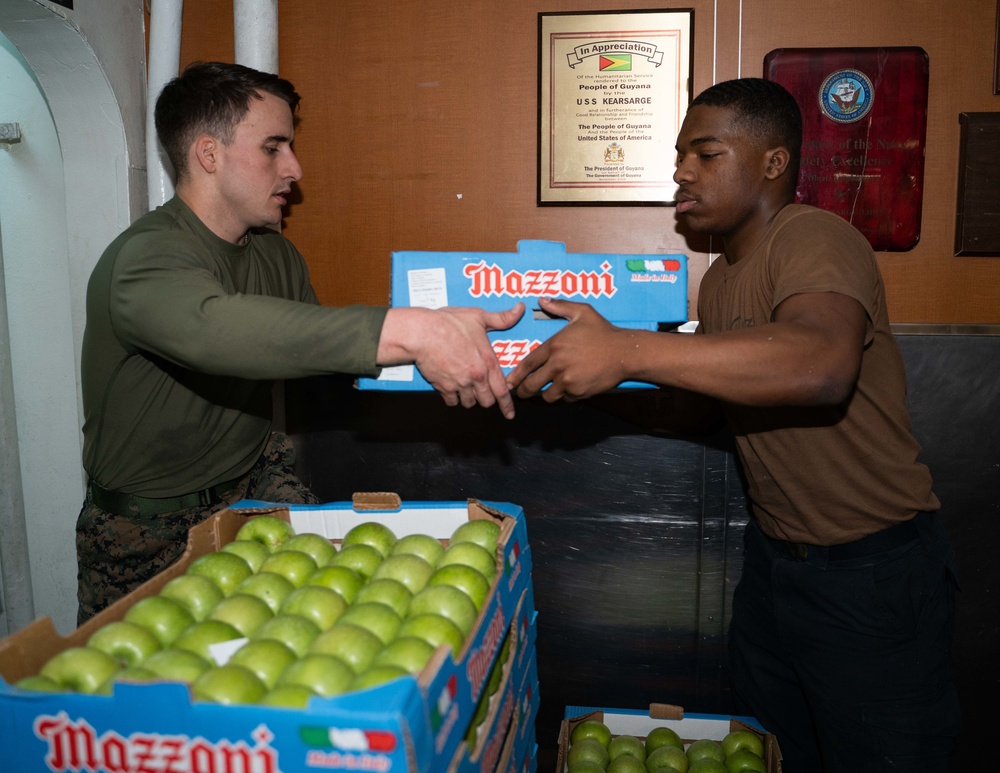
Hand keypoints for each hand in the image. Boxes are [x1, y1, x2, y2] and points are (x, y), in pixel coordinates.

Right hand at [379, 303, 524, 417]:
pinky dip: (453, 398)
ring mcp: (459, 384)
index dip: (507, 405)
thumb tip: (520, 309)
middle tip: (481, 391)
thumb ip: (502, 318)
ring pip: (469, 403)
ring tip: (465, 386)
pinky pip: (452, 401)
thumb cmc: (449, 323)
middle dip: (485, 399)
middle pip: (486, 401)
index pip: (502, 390)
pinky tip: (451, 388)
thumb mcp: (478, 317)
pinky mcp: (443, 387)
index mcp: (487, 362)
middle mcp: (476, 377)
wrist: (422, 333)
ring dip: (469, 398)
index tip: (509, 414)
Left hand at [506, 298, 630, 401]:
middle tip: (521, 392)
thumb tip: (542, 300)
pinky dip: (564, 396)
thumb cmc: (603, 331)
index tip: (509, 381)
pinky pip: (565, 399)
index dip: (516, 375)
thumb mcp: (582, 312)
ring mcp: (569, 381)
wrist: (625, 353)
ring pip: (547, 395)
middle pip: (532, 385)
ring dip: (544, 395)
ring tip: (544, 392)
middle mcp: (558, 366)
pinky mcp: (579, 393)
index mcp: (555, 346)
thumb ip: (560, 306)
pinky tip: (567, 390)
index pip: (528, 364)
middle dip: (524, 391)